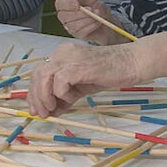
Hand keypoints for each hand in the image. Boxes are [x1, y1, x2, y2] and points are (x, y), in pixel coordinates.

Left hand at [27, 42, 141, 117]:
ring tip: (53, 109)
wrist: (131, 64)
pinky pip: (60, 81)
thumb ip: (65, 97)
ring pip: (44, 77)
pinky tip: (72, 99)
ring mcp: (70, 57)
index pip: (39, 74)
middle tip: (41, 114)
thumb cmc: (109, 73)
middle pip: (37, 75)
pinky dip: (61, 94)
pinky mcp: (80, 65)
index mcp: (61, 55)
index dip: (34, 93)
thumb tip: (52, 111)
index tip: (37, 110)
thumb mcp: (82, 88)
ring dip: (44, 97)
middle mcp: (62, 53)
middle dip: (36, 98)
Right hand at [55, 0, 122, 43]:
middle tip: (91, 10)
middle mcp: (66, 17)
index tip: (77, 4)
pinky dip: (91, 26)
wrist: (109, 23)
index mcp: (67, 6)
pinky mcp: (78, 35)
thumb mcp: (92, 1)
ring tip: (97, 15)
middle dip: (78, 13)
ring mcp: (71, 27)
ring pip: (72, 25)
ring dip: (87, 19)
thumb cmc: (99, 11)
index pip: (59, 4)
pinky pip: (81, 31)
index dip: (66, 4)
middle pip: (63, 16)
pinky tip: (97, 22)